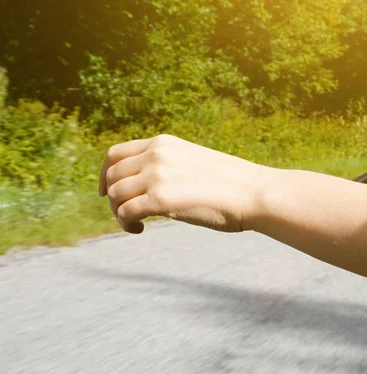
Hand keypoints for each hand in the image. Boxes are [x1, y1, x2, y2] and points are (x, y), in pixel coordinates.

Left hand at [99, 134, 269, 233]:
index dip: (105, 174)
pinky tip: (139, 229)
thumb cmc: (232, 184)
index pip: (116, 153)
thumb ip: (170, 167)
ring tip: (136, 224)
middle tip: (125, 214)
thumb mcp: (194, 162)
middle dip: (112, 198)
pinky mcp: (161, 199)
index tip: (107, 191)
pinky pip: (125, 212)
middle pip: (112, 175)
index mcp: (164, 143)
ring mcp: (157, 175)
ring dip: (119, 213)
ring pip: (115, 195)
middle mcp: (156, 154)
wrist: (254, 193)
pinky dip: (126, 224)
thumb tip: (151, 187)